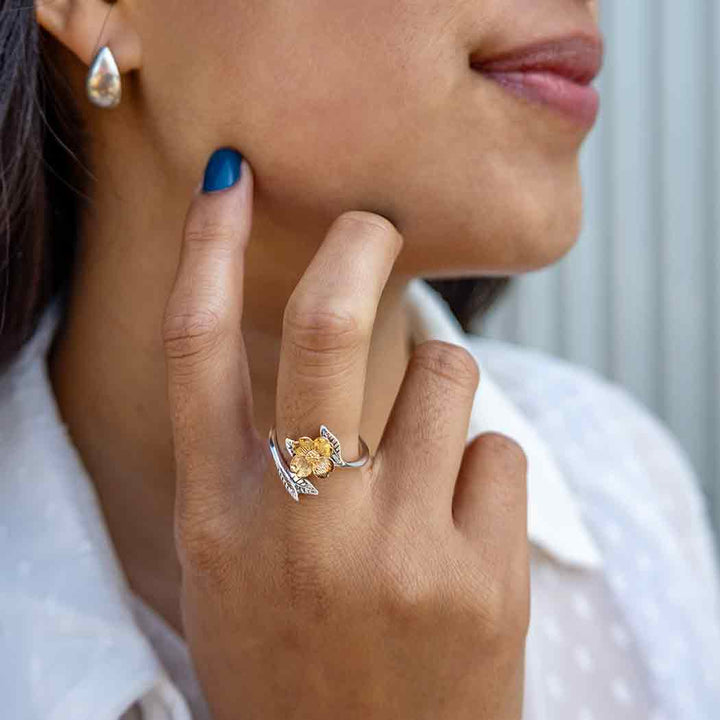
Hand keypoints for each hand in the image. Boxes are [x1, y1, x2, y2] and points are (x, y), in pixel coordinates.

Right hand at [162, 153, 529, 719]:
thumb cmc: (292, 666)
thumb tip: (303, 350)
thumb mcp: (233, 570)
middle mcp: (303, 524)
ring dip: (440, 380)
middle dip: (356, 246)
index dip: (206, 248)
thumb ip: (252, 466)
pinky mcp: (483, 576)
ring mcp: (399, 550)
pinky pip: (499, 451)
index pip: (197, 348)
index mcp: (222, 520)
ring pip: (444, 372)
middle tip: (374, 226)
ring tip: (427, 445)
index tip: (230, 180)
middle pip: (327, 326)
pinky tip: (462, 531)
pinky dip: (482, 469)